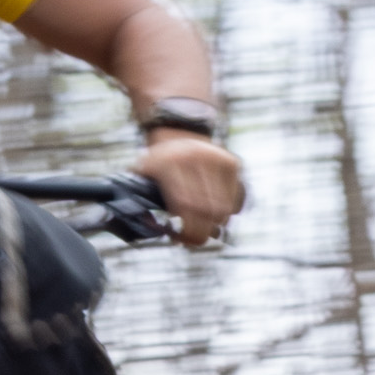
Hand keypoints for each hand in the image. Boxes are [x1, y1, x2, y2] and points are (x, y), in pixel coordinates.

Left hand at [135, 130, 243, 248]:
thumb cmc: (158, 163)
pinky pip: (235, 199)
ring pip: (224, 208)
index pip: (184, 204)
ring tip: (203, 228)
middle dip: (201, 232)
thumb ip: (140, 200)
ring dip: (215, 225)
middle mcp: (194, 157)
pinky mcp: (232, 162)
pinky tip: (214, 215)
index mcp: (168, 162)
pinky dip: (227, 213)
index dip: (186, 229)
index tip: (181, 240)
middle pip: (207, 209)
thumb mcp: (143, 175)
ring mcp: (216, 158)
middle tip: (194, 241)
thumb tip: (149, 228)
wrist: (179, 132)